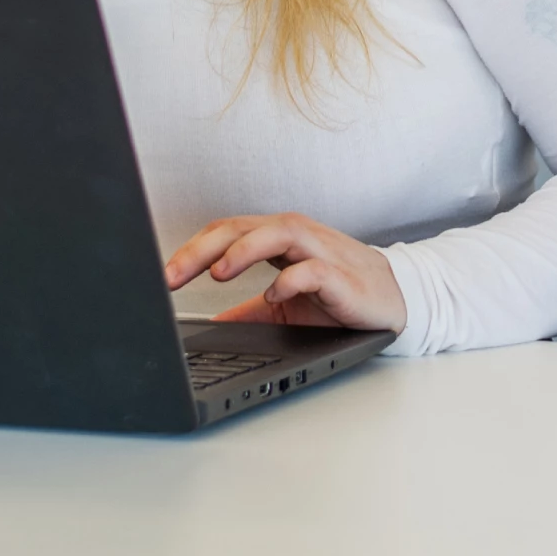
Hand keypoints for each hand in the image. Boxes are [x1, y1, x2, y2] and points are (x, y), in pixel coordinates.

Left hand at [165, 212, 403, 332]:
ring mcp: (320, 251)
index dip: (192, 250)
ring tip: (218, 272)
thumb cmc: (338, 296)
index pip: (226, 232)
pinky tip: (273, 296)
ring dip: (244, 251)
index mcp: (276, 240)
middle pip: (242, 227)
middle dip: (203, 249)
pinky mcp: (341, 275)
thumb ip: (248, 313)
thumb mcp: (284, 306)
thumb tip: (207, 328)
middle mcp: (295, 237)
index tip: (163, 277)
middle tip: (173, 275)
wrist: (394, 301)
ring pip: (277, 233)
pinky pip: (313, 269)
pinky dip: (290, 280)